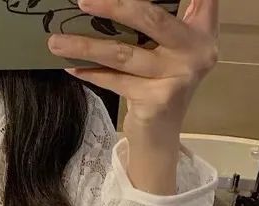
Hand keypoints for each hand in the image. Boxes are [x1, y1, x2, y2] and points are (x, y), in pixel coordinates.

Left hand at [48, 0, 218, 192]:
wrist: (160, 138)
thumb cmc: (161, 86)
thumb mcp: (171, 49)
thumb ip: (164, 19)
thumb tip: (123, 2)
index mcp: (202, 33)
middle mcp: (196, 53)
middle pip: (151, 18)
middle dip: (113, 6)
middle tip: (82, 1)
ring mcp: (177, 78)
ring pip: (123, 53)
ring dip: (85, 46)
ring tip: (56, 42)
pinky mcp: (156, 100)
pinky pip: (115, 80)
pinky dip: (91, 73)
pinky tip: (71, 67)